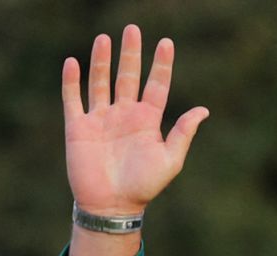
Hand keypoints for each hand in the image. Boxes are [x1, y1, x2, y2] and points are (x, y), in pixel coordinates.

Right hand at [61, 24, 208, 215]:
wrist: (112, 205)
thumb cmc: (143, 186)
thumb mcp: (170, 160)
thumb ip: (183, 133)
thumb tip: (203, 110)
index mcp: (147, 121)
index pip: (156, 85)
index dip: (161, 64)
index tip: (166, 42)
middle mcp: (124, 115)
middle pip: (128, 76)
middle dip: (130, 53)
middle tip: (133, 29)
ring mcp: (100, 119)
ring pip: (100, 82)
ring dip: (101, 60)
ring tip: (104, 39)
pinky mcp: (78, 127)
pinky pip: (73, 99)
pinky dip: (72, 81)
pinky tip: (73, 62)